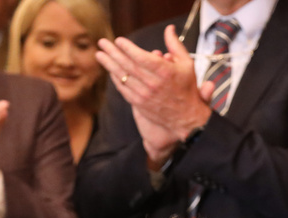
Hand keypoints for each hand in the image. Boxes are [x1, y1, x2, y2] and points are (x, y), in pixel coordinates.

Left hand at [96, 24, 212, 164]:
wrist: (186, 118)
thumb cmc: (187, 88)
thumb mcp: (187, 64)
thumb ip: (175, 45)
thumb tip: (169, 29)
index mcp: (165, 72)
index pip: (141, 57)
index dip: (128, 48)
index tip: (118, 40)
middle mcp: (153, 83)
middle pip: (128, 65)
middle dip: (113, 53)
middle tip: (102, 43)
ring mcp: (145, 95)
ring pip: (123, 77)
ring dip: (109, 65)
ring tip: (99, 55)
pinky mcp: (139, 104)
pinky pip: (123, 89)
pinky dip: (116, 79)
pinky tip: (110, 71)